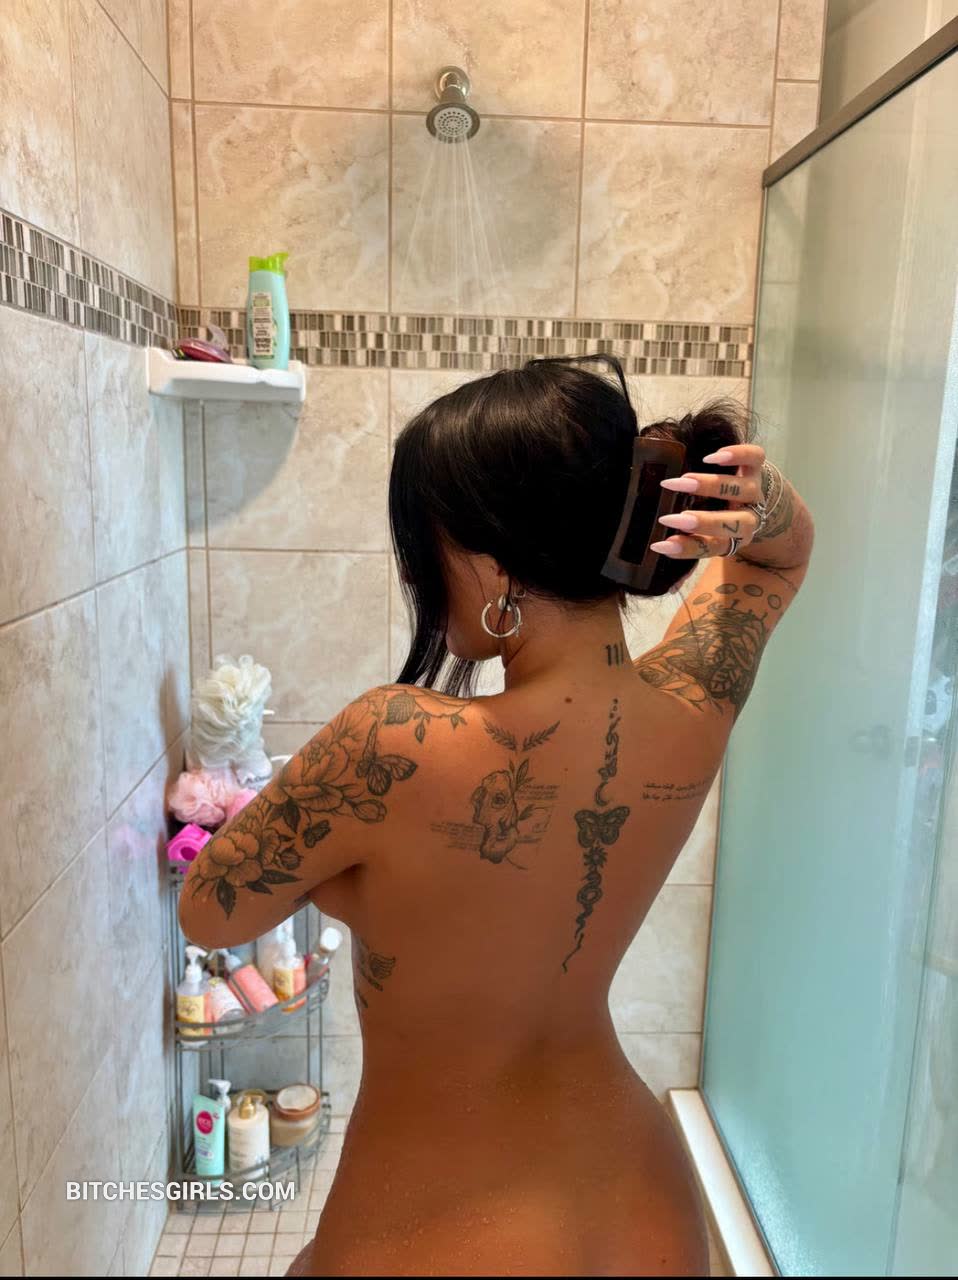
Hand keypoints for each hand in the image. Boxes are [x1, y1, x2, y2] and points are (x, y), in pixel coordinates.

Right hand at [649, 443, 765, 558]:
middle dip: (703, 522)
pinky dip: (737, 455)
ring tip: (683, 480)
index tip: (661, 545)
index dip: (688, 548)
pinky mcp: (756, 467)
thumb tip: (655, 546)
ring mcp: (753, 490)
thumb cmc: (721, 519)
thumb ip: (688, 539)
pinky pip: (755, 458)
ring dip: (710, 486)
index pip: (713, 547)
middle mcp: (749, 517)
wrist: (755, 499)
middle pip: (734, 523)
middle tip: (668, 519)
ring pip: (741, 489)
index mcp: (734, 539)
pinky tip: (710, 458)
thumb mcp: (708, 534)